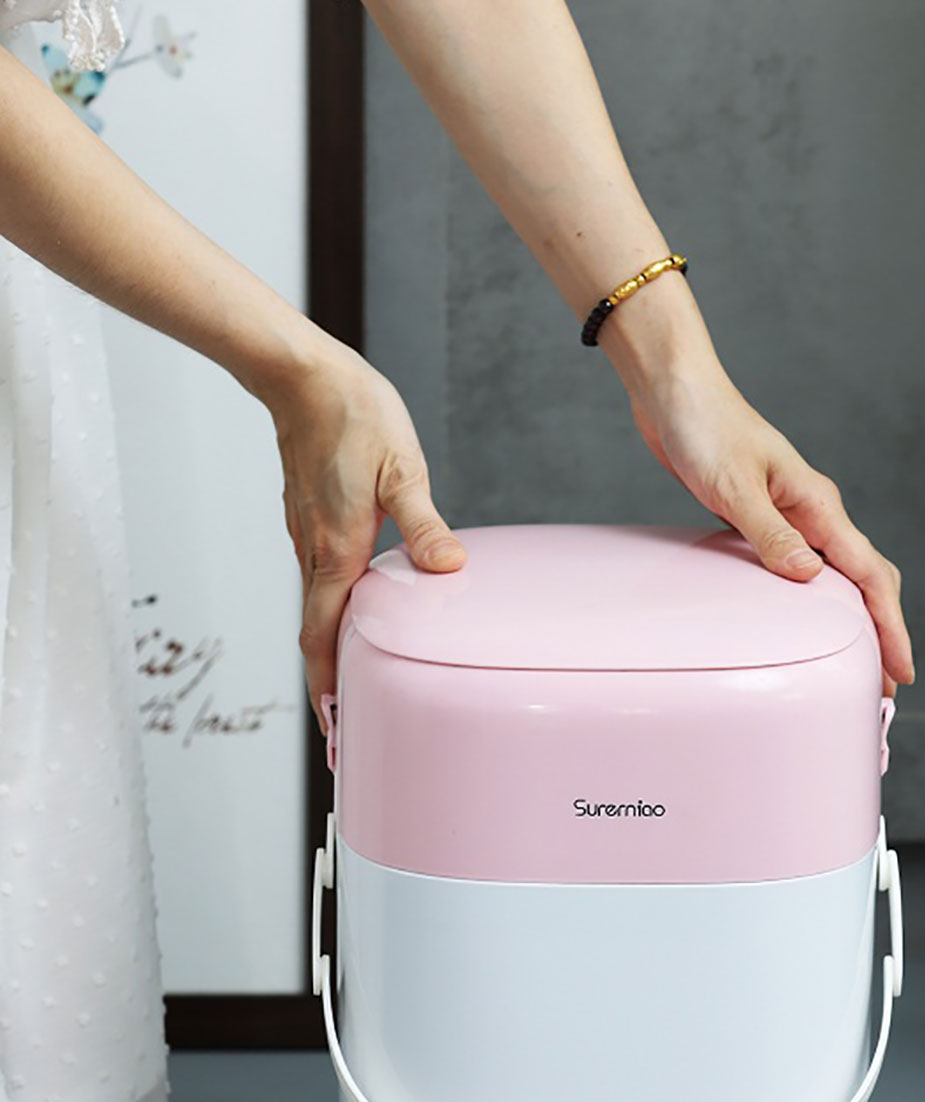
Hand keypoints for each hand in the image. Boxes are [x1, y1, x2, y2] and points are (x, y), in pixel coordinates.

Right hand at [265, 339, 465, 725]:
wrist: (300, 375)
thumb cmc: (352, 415)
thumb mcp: (404, 470)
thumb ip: (424, 525)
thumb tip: (447, 568)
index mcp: (335, 551)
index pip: (323, 637)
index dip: (328, 687)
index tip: (335, 727)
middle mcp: (314, 552)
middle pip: (316, 634)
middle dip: (329, 683)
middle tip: (346, 724)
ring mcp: (307, 536)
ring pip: (317, 608)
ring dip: (332, 649)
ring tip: (354, 682)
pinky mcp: (310, 520)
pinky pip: (320, 579)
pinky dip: (333, 611)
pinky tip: (359, 612)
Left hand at [628, 365, 914, 694]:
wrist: (673, 391)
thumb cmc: (704, 428)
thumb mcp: (735, 486)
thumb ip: (771, 534)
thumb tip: (810, 578)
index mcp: (817, 503)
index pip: (869, 575)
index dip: (890, 626)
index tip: (902, 670)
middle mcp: (812, 511)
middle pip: (864, 578)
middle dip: (880, 630)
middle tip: (883, 682)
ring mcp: (788, 514)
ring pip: (834, 573)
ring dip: (848, 616)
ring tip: (851, 659)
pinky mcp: (760, 516)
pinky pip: (798, 565)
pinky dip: (810, 597)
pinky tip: (799, 617)